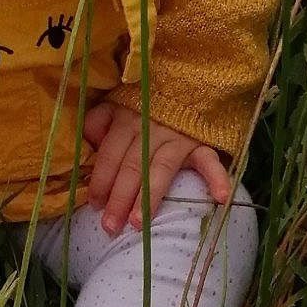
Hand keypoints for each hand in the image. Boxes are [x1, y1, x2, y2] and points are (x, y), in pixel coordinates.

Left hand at [82, 100, 232, 234]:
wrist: (188, 79)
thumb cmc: (146, 100)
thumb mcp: (117, 101)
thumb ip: (99, 121)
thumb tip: (87, 142)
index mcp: (126, 118)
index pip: (110, 153)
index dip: (101, 179)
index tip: (94, 205)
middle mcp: (150, 128)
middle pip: (132, 166)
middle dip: (119, 198)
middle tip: (110, 227)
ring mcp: (178, 136)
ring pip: (161, 169)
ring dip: (149, 197)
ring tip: (138, 224)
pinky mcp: (201, 141)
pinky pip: (209, 160)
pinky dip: (216, 178)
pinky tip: (220, 198)